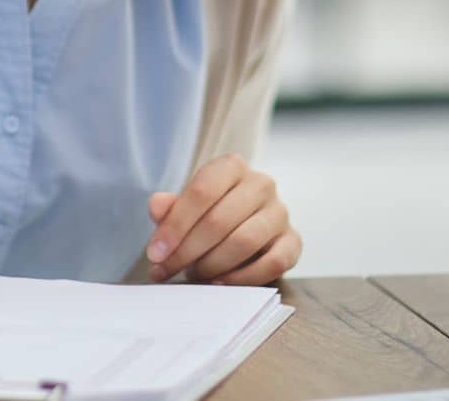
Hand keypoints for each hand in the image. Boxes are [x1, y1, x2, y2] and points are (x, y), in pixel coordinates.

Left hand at [144, 154, 300, 284]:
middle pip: (219, 220)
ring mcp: (280, 212)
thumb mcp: (185, 205)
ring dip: (213, 265)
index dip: (175, 225)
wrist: (243, 220)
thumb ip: (169, 206)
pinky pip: (273, 263)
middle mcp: (261, 184)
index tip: (155, 253)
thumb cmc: (208, 211)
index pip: (202, 191)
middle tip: (167, 270)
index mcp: (232, 166)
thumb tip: (157, 206)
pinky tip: (220, 283)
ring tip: (193, 275)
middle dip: (187, 251)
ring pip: (244, 242)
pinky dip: (243, 278)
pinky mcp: (293, 241)